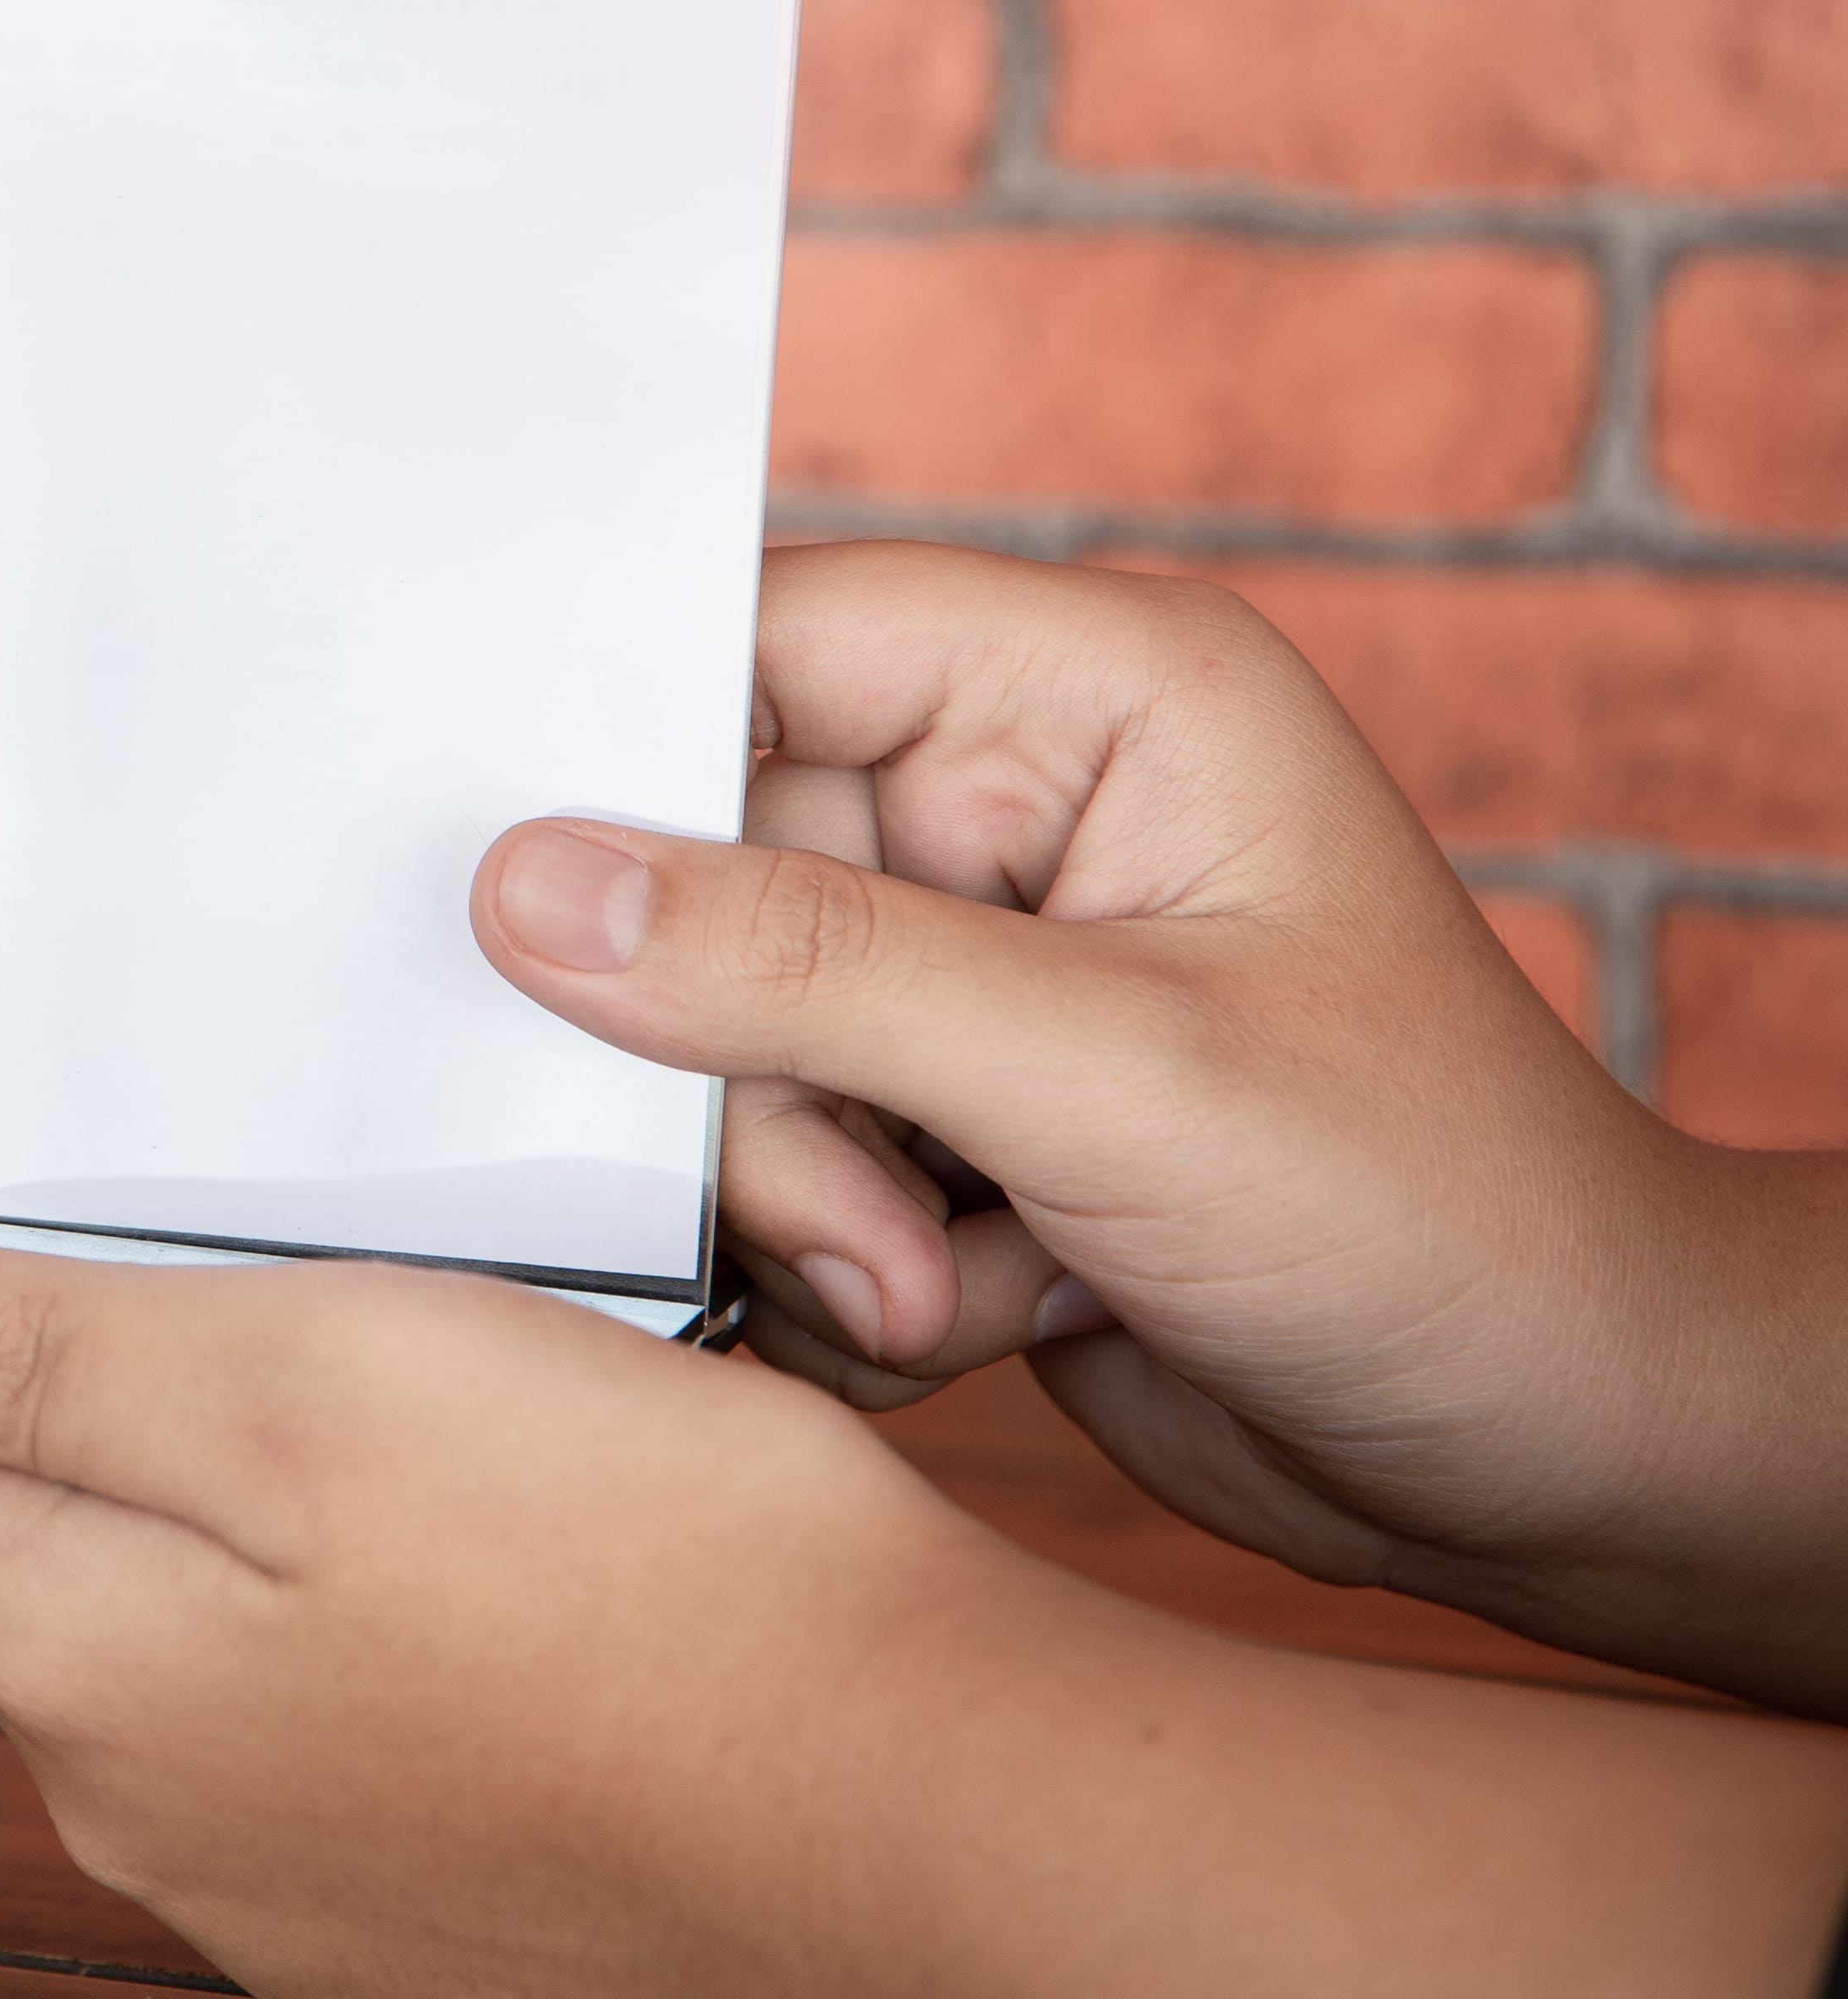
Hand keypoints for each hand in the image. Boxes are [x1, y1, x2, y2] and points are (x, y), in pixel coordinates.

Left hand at [0, 1244, 1847, 1997]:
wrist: (938, 1817)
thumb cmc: (649, 1573)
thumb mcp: (312, 1380)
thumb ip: (41, 1360)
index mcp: (71, 1656)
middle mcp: (133, 1799)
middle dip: (13, 1392)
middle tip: (128, 1236)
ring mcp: (274, 1878)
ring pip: (150, 1631)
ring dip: (196, 1496)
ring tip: (341, 1354)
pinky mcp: (415, 1909)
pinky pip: (305, 1720)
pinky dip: (339, 1607)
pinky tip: (472, 1528)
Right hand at [472, 539, 1847, 1711]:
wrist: (1570, 1460)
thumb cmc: (1443, 1220)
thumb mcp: (1109, 1078)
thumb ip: (804, 973)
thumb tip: (531, 887)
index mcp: (1093, 693)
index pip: (767, 640)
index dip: (633, 760)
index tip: (535, 905)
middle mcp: (1018, 801)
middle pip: (711, 872)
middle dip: (766, 1083)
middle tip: (877, 1222)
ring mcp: (976, 963)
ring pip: (721, 1039)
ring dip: (808, 1199)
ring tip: (950, 1291)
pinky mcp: (946, 1108)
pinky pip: (770, 1156)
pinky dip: (840, 1264)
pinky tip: (976, 1315)